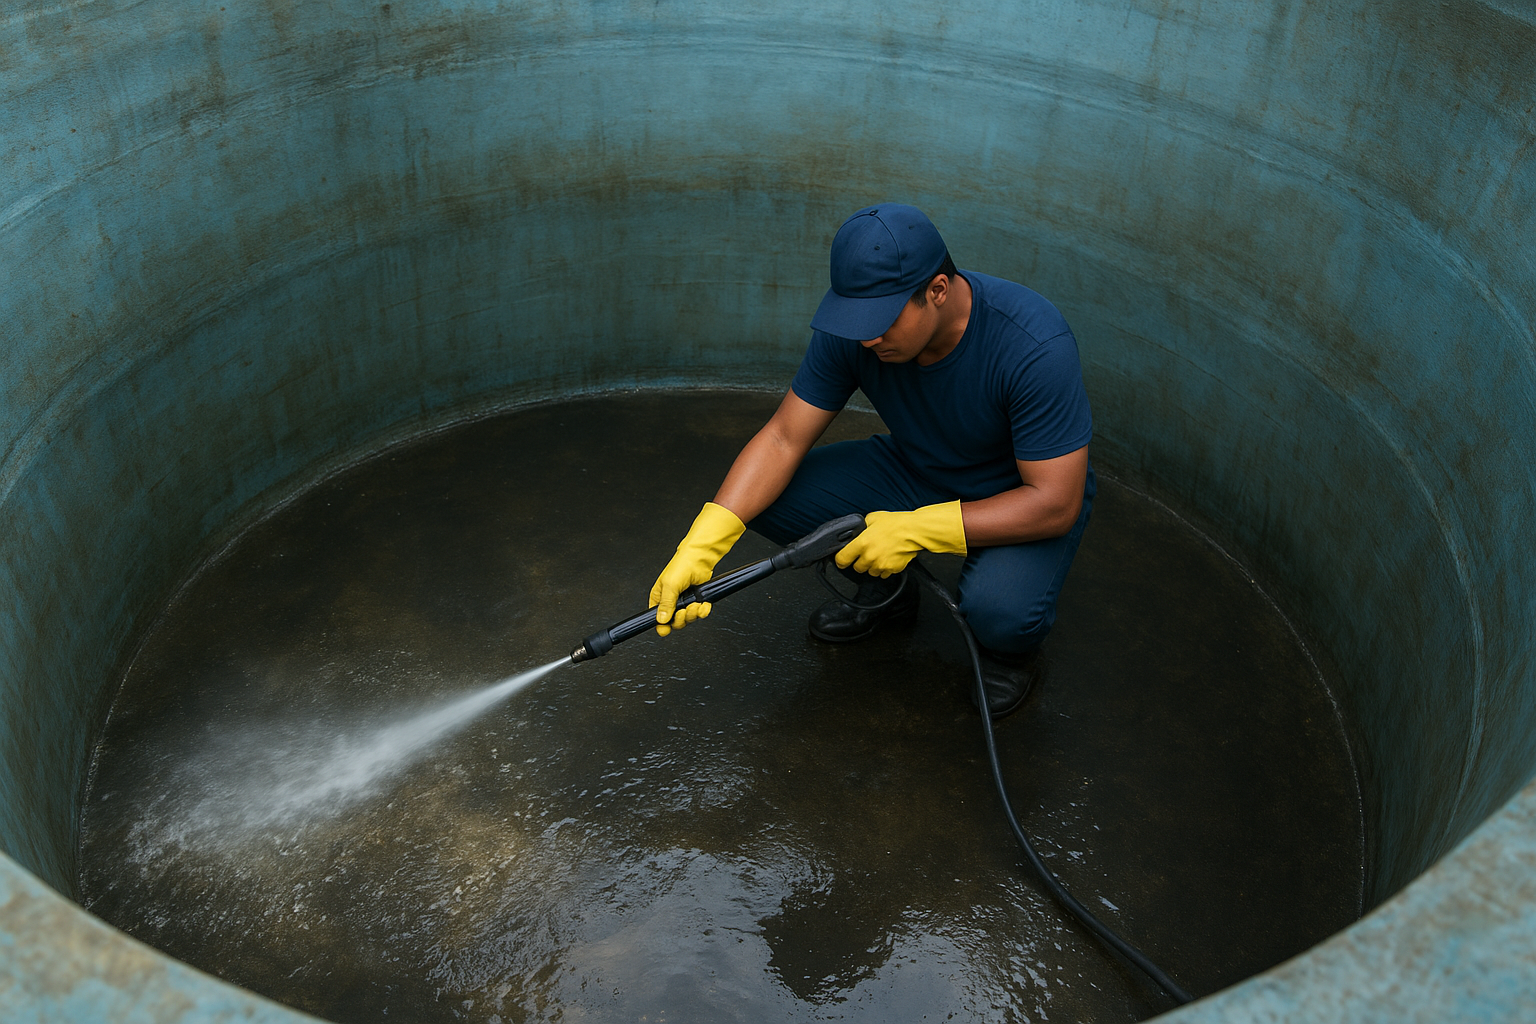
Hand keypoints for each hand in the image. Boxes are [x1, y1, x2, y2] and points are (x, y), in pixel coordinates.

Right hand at [649, 502, 745, 634]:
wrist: (700, 558)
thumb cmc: (681, 566)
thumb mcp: (669, 585)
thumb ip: (665, 604)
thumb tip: (661, 620)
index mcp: (659, 599)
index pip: (657, 619)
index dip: (662, 626)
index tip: (667, 629)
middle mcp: (671, 603)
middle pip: (674, 623)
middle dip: (681, 619)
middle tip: (684, 611)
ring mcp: (684, 603)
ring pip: (688, 619)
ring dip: (693, 614)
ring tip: (695, 604)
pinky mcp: (696, 601)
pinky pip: (700, 614)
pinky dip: (703, 611)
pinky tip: (703, 604)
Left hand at [835, 500, 966, 576]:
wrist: (914, 531)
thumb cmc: (896, 523)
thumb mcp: (873, 518)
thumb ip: (862, 527)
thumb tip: (858, 530)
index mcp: (862, 543)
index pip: (842, 559)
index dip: (840, 560)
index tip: (842, 560)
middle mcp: (869, 556)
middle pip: (857, 568)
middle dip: (860, 562)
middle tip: (866, 553)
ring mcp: (881, 565)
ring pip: (870, 572)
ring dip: (872, 566)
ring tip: (880, 554)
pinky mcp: (892, 569)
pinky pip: (884, 573)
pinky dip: (884, 568)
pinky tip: (888, 558)